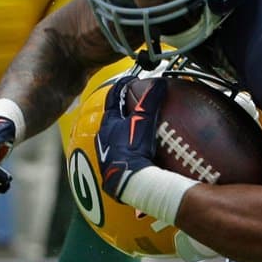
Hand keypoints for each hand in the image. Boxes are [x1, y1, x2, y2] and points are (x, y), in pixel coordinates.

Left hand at [97, 76, 167, 201]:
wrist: (127, 181)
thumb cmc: (133, 149)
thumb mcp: (144, 121)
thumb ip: (150, 101)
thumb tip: (159, 83)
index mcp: (109, 122)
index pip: (113, 97)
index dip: (122, 85)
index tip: (132, 80)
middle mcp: (103, 136)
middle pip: (111, 116)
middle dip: (121, 107)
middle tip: (132, 101)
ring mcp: (105, 152)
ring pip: (112, 134)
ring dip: (121, 128)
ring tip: (134, 126)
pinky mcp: (110, 167)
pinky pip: (117, 151)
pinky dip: (124, 145)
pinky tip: (134, 151)